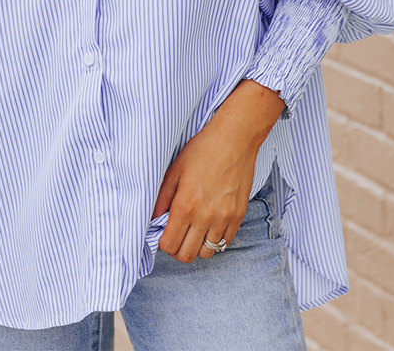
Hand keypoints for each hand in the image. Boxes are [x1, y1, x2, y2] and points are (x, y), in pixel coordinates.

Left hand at [152, 79, 284, 263]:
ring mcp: (224, 219)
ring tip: (193, 230)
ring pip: (206, 253)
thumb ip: (162, 198)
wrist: (235, 139)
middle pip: (186, 255)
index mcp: (185, 205)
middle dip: (177, 248)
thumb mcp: (174, 170)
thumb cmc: (202, 150)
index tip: (164, 232)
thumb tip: (154, 219)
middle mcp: (204, 217)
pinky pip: (225, 243)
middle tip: (177, 234)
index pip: (169, 245)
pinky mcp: (238, 216)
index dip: (163, 242)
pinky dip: (215, 239)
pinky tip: (209, 225)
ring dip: (196, 246)